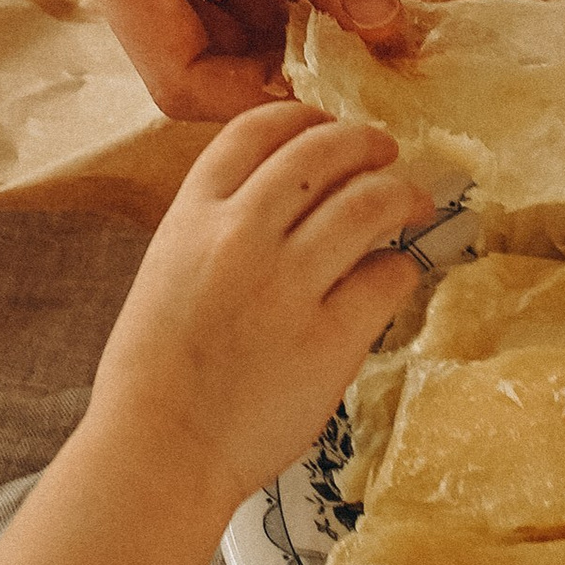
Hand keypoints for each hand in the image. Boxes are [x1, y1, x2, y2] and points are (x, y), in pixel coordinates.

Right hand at [91, 103, 419, 510]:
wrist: (160, 449)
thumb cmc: (153, 373)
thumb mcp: (167, 271)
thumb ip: (215, 229)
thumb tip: (282, 205)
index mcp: (192, 215)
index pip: (257, 130)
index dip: (303, 116)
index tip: (327, 124)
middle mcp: (241, 233)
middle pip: (321, 154)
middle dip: (363, 144)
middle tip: (385, 153)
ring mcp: (288, 284)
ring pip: (365, 204)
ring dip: (398, 193)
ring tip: (411, 201)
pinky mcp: (330, 337)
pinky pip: (385, 278)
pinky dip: (399, 267)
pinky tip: (397, 274)